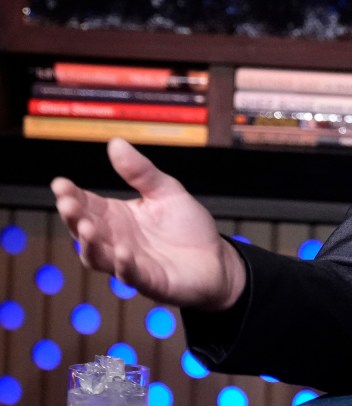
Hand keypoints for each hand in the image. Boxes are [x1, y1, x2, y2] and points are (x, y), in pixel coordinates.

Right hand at [52, 138, 245, 310]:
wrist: (217, 260)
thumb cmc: (187, 227)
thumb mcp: (166, 191)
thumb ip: (141, 172)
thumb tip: (115, 142)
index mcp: (117, 218)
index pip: (87, 205)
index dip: (71, 196)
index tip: (60, 183)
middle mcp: (117, 241)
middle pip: (85, 231)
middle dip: (74, 217)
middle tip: (68, 203)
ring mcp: (131, 264)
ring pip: (100, 257)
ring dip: (90, 244)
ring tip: (86, 227)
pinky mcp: (151, 282)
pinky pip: (132, 275)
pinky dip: (125, 265)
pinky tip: (123, 251)